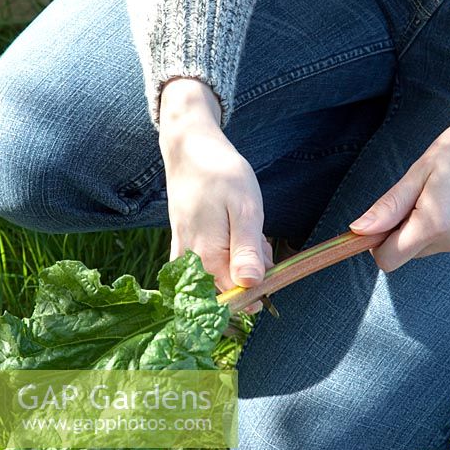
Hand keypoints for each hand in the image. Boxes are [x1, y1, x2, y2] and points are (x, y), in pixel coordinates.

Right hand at [158, 77, 273, 312]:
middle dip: (252, 271)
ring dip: (241, 260)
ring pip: (222, 277)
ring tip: (246, 229)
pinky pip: (208, 267)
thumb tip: (251, 286)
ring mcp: (183, 258)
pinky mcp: (182, 249)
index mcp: (208, 259)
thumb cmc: (221, 175)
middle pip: (230, 289)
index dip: (261, 286)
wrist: (190, 150)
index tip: (268, 259)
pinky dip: (227, 255)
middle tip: (258, 237)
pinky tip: (233, 234)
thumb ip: (246, 251)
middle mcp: (191, 265)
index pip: (238, 299)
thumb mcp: (246, 210)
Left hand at [349, 84, 449, 271]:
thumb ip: (390, 205)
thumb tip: (359, 229)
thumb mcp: (421, 169)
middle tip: (418, 193)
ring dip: (428, 226)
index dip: (376, 242)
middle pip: (410, 252)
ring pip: (433, 245)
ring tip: (445, 190)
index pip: (388, 259)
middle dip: (404, 229)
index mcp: (435, 223)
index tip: (379, 221)